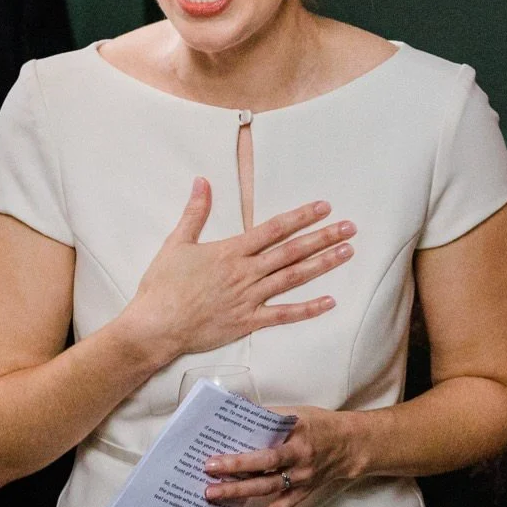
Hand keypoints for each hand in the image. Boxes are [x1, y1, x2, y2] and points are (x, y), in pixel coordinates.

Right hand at [123, 180, 353, 364]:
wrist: (156, 325)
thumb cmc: (163, 285)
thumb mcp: (177, 243)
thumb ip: (195, 212)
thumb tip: (202, 181)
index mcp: (231, 251)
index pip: (274, 229)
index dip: (301, 217)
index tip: (324, 207)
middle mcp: (246, 272)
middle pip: (291, 251)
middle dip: (323, 237)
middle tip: (350, 228)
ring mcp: (250, 298)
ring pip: (293, 278)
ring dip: (322, 265)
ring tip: (346, 253)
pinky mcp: (248, 322)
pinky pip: (284, 315)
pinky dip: (308, 309)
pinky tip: (330, 302)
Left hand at [200, 406, 356, 506]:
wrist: (349, 445)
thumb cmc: (319, 425)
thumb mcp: (297, 413)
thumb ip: (268, 416)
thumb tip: (235, 411)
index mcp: (298, 437)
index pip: (267, 450)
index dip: (241, 457)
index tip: (214, 459)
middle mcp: (299, 461)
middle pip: (264, 471)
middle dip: (234, 474)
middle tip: (207, 476)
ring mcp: (300, 480)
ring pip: (266, 491)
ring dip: (238, 494)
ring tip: (212, 496)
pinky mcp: (300, 495)